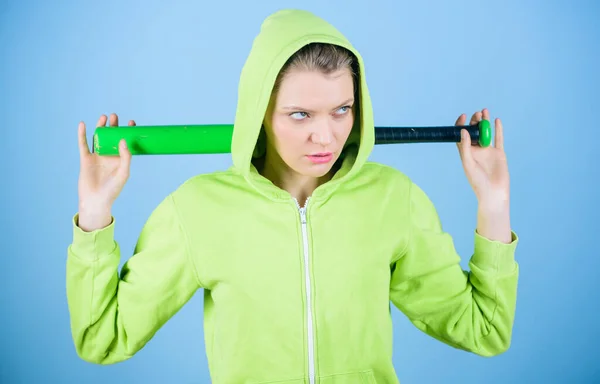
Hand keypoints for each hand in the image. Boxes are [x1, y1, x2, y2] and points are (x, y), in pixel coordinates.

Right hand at [77, 113, 134, 230]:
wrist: (97, 200)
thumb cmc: (113, 189)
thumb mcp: (124, 172)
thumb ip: (125, 156)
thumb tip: (122, 139)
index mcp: (120, 159)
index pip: (125, 142)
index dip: (128, 132)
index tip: (131, 122)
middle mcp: (109, 156)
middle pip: (111, 137)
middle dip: (113, 126)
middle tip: (115, 116)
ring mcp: (97, 157)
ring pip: (98, 138)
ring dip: (100, 127)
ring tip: (104, 117)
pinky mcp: (85, 159)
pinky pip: (83, 144)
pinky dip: (82, 134)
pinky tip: (82, 124)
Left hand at [455, 108, 508, 208]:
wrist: (493, 192)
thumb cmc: (477, 181)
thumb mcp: (468, 163)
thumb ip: (465, 147)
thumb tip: (463, 131)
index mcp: (466, 153)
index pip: (461, 135)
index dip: (460, 125)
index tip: (463, 117)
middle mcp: (476, 150)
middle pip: (474, 132)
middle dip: (474, 121)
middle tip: (476, 114)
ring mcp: (488, 151)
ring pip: (486, 133)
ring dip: (485, 122)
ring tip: (484, 111)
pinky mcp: (499, 153)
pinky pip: (498, 139)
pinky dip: (498, 129)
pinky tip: (497, 120)